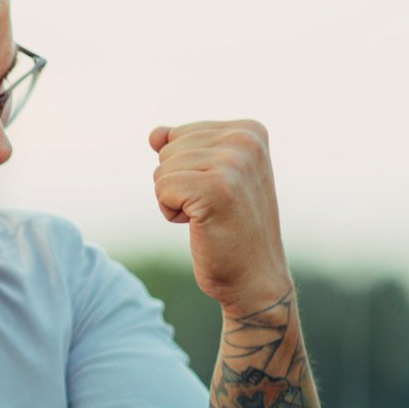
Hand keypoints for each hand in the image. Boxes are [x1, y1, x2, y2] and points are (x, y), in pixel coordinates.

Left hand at [149, 120, 292, 316]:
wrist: (254, 278)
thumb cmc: (230, 229)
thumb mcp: (210, 178)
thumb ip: (183, 149)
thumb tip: (154, 134)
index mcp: (250, 130)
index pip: (178, 135)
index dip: (186, 170)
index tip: (219, 193)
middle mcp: (246, 140)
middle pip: (168, 150)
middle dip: (177, 184)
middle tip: (213, 208)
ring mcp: (234, 163)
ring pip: (161, 170)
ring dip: (175, 200)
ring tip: (210, 217)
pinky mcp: (217, 188)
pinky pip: (162, 189)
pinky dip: (171, 212)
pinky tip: (201, 225)